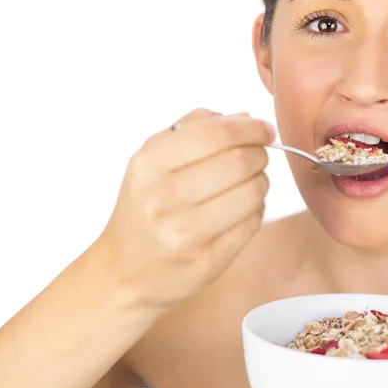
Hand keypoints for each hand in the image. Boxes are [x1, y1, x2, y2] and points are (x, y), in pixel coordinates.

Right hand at [98, 109, 274, 309]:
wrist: (123, 270)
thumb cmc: (143, 209)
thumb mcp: (151, 160)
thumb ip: (193, 129)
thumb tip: (244, 118)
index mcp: (149, 165)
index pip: (217, 133)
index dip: (251, 128)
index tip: (263, 129)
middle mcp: (163, 198)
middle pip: (240, 162)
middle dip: (259, 154)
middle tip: (258, 156)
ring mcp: (185, 233)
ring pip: (252, 193)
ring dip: (261, 183)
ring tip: (248, 184)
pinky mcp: (207, 261)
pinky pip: (252, 224)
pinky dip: (255, 211)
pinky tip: (240, 210)